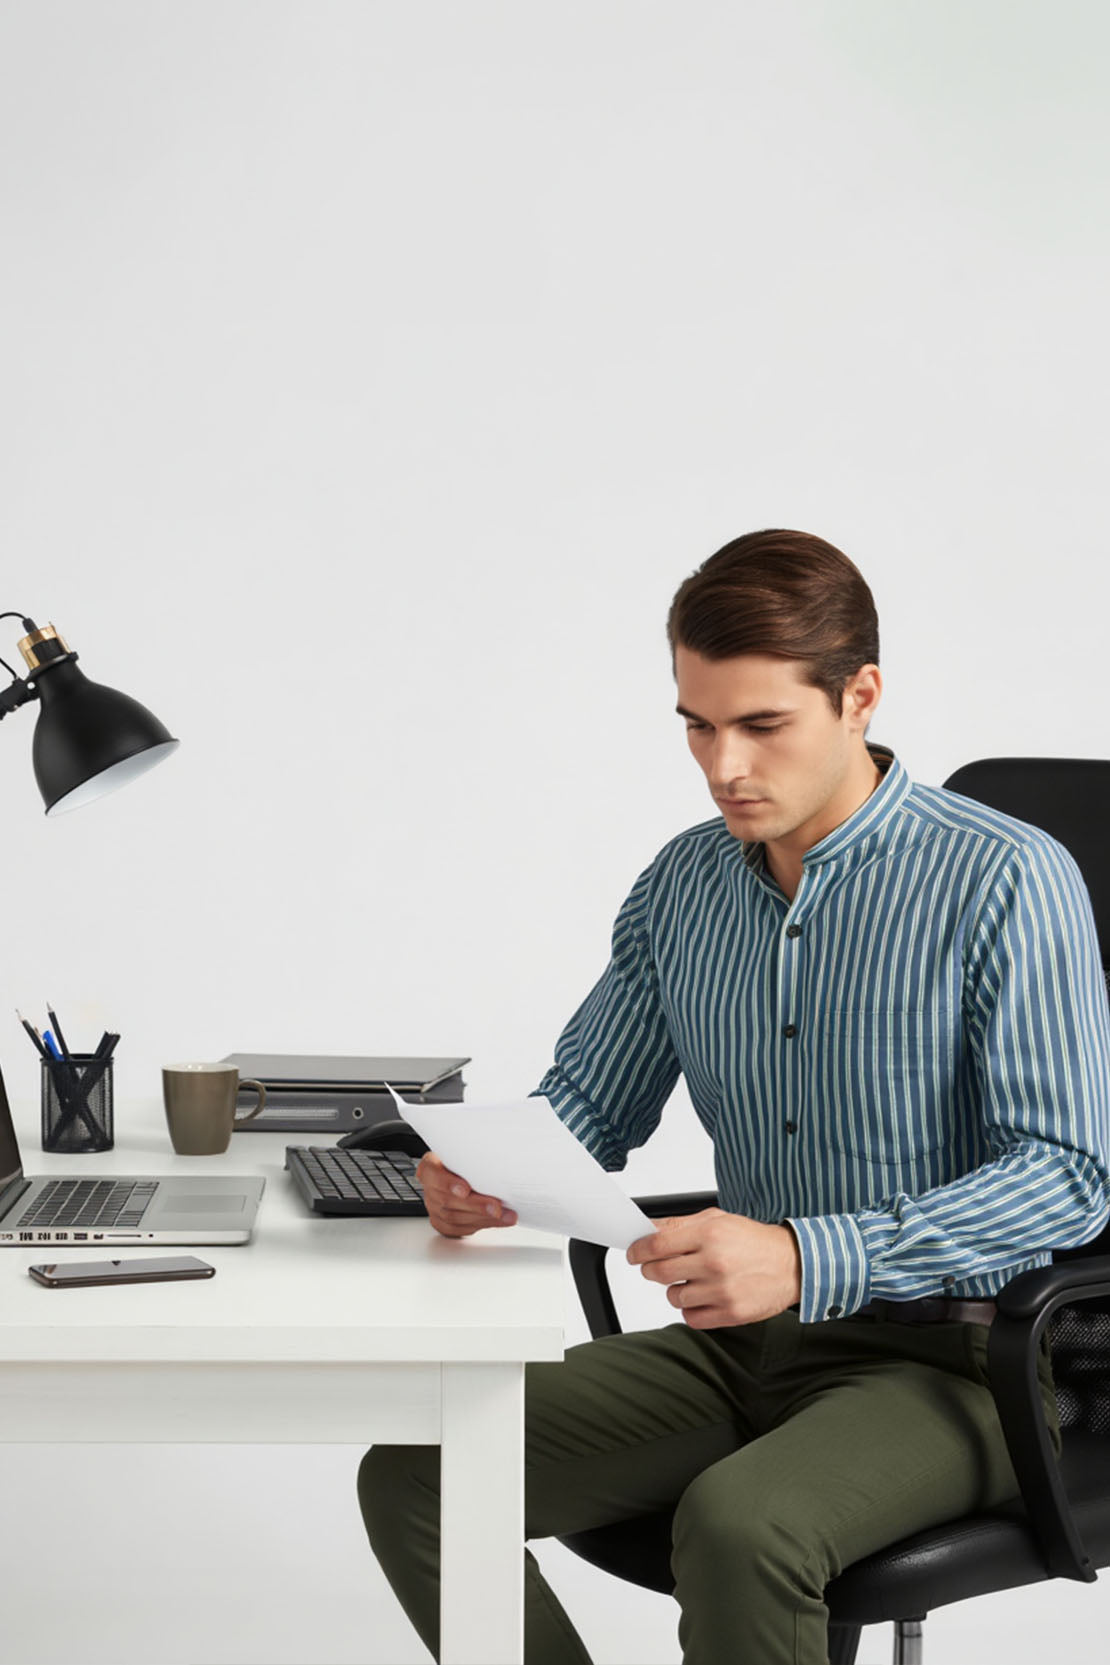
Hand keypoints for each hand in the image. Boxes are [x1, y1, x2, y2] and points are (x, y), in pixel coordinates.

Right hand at [416, 1151, 517, 1238]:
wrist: (459, 1173)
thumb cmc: (465, 1161)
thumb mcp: (466, 1152)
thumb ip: (475, 1155)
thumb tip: (499, 1155)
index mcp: (430, 1167)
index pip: (432, 1174)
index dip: (448, 1183)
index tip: (466, 1189)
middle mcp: (430, 1188)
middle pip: (447, 1200)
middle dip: (476, 1205)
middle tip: (497, 1207)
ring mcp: (434, 1207)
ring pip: (454, 1218)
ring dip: (484, 1218)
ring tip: (506, 1215)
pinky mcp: (442, 1223)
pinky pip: (460, 1229)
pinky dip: (482, 1225)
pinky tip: (498, 1220)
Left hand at [627, 1208, 801, 1327]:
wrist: (793, 1265)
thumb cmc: (754, 1241)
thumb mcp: (718, 1220)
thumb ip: (680, 1224)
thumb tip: (649, 1229)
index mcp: (710, 1235)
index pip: (657, 1245)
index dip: (638, 1250)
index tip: (633, 1253)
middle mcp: (714, 1263)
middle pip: (659, 1272)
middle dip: (651, 1269)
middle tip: (656, 1266)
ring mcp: (722, 1291)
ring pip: (674, 1297)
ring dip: (676, 1289)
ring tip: (693, 1280)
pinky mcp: (731, 1314)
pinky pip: (691, 1318)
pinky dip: (692, 1309)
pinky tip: (703, 1297)